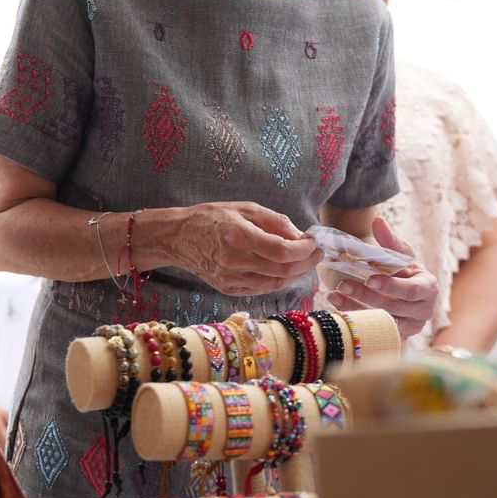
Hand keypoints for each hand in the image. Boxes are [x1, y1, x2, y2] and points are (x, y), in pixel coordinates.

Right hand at [152, 202, 319, 295]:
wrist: (178, 237)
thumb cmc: (211, 218)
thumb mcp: (244, 208)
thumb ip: (274, 221)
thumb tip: (300, 236)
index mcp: (238, 236)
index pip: (282, 252)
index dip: (305, 249)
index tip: (315, 241)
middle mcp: (234, 261)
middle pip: (283, 270)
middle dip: (306, 262)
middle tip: (318, 252)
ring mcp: (230, 279)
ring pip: (276, 283)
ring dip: (296, 273)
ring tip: (306, 261)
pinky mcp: (228, 289)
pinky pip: (262, 289)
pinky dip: (279, 281)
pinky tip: (287, 270)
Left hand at [329, 218, 439, 339]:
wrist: (407, 297)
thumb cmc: (405, 273)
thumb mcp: (402, 256)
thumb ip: (390, 241)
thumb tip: (378, 221)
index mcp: (428, 288)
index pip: (411, 290)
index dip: (391, 286)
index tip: (370, 279)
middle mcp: (423, 311)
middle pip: (393, 306)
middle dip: (366, 296)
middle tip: (342, 284)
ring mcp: (410, 327)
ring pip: (382, 320)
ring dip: (355, 308)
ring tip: (334, 295)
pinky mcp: (396, 336)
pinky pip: (374, 329)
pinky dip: (355, 318)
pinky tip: (337, 308)